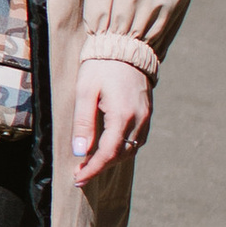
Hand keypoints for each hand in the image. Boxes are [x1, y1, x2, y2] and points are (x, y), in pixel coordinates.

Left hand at [71, 56, 152, 185]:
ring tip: (91, 164)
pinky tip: (109, 148)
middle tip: (81, 174)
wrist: (125, 47)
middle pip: (120, 155)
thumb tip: (80, 152)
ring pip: (130, 150)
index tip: (78, 179)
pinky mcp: (147, 113)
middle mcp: (138, 120)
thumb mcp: (85, 92)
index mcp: (122, 116)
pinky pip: (137, 140)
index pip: (107, 154)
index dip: (93, 169)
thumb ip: (83, 123)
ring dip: (112, 160)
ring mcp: (146, 118)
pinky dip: (123, 149)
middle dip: (100, 167)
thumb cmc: (101, 67)